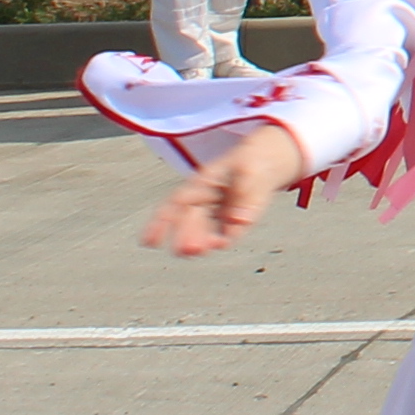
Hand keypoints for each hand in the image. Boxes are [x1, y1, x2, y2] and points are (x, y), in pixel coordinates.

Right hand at [141, 117, 309, 253]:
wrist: (266, 163)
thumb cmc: (251, 163)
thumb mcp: (250, 168)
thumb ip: (245, 192)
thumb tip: (241, 221)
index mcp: (200, 184)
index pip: (175, 204)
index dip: (159, 223)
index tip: (147, 241)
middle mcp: (204, 202)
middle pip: (188, 222)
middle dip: (184, 236)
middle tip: (184, 250)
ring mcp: (217, 214)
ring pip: (202, 232)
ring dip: (199, 243)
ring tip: (197, 252)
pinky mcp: (232, 223)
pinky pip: (223, 234)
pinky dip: (220, 240)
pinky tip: (220, 244)